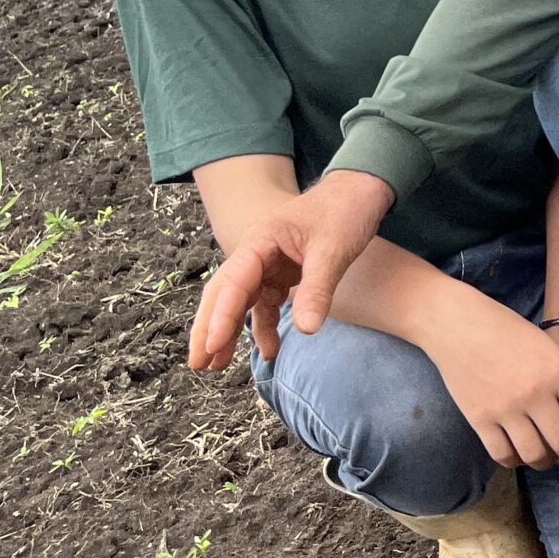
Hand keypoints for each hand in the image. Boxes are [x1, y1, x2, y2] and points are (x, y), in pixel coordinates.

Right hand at [187, 171, 393, 370]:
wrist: (361, 192)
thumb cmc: (345, 211)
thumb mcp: (333, 250)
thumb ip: (317, 289)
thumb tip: (304, 330)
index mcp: (260, 240)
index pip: (234, 282)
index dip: (220, 316)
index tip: (211, 345)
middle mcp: (257, 252)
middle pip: (225, 293)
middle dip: (209, 328)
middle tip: (198, 363)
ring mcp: (268, 263)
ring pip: (242, 302)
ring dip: (230, 331)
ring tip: (218, 365)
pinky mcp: (282, 272)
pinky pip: (266, 303)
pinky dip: (265, 326)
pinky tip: (269, 350)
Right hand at [428, 294, 558, 477]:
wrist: (459, 324)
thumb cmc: (509, 331)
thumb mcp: (550, 347)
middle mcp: (536, 393)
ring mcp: (506, 408)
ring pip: (535, 455)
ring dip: (547, 463)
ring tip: (550, 460)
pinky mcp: (479, 418)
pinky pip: (503, 454)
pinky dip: (515, 461)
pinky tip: (520, 455)